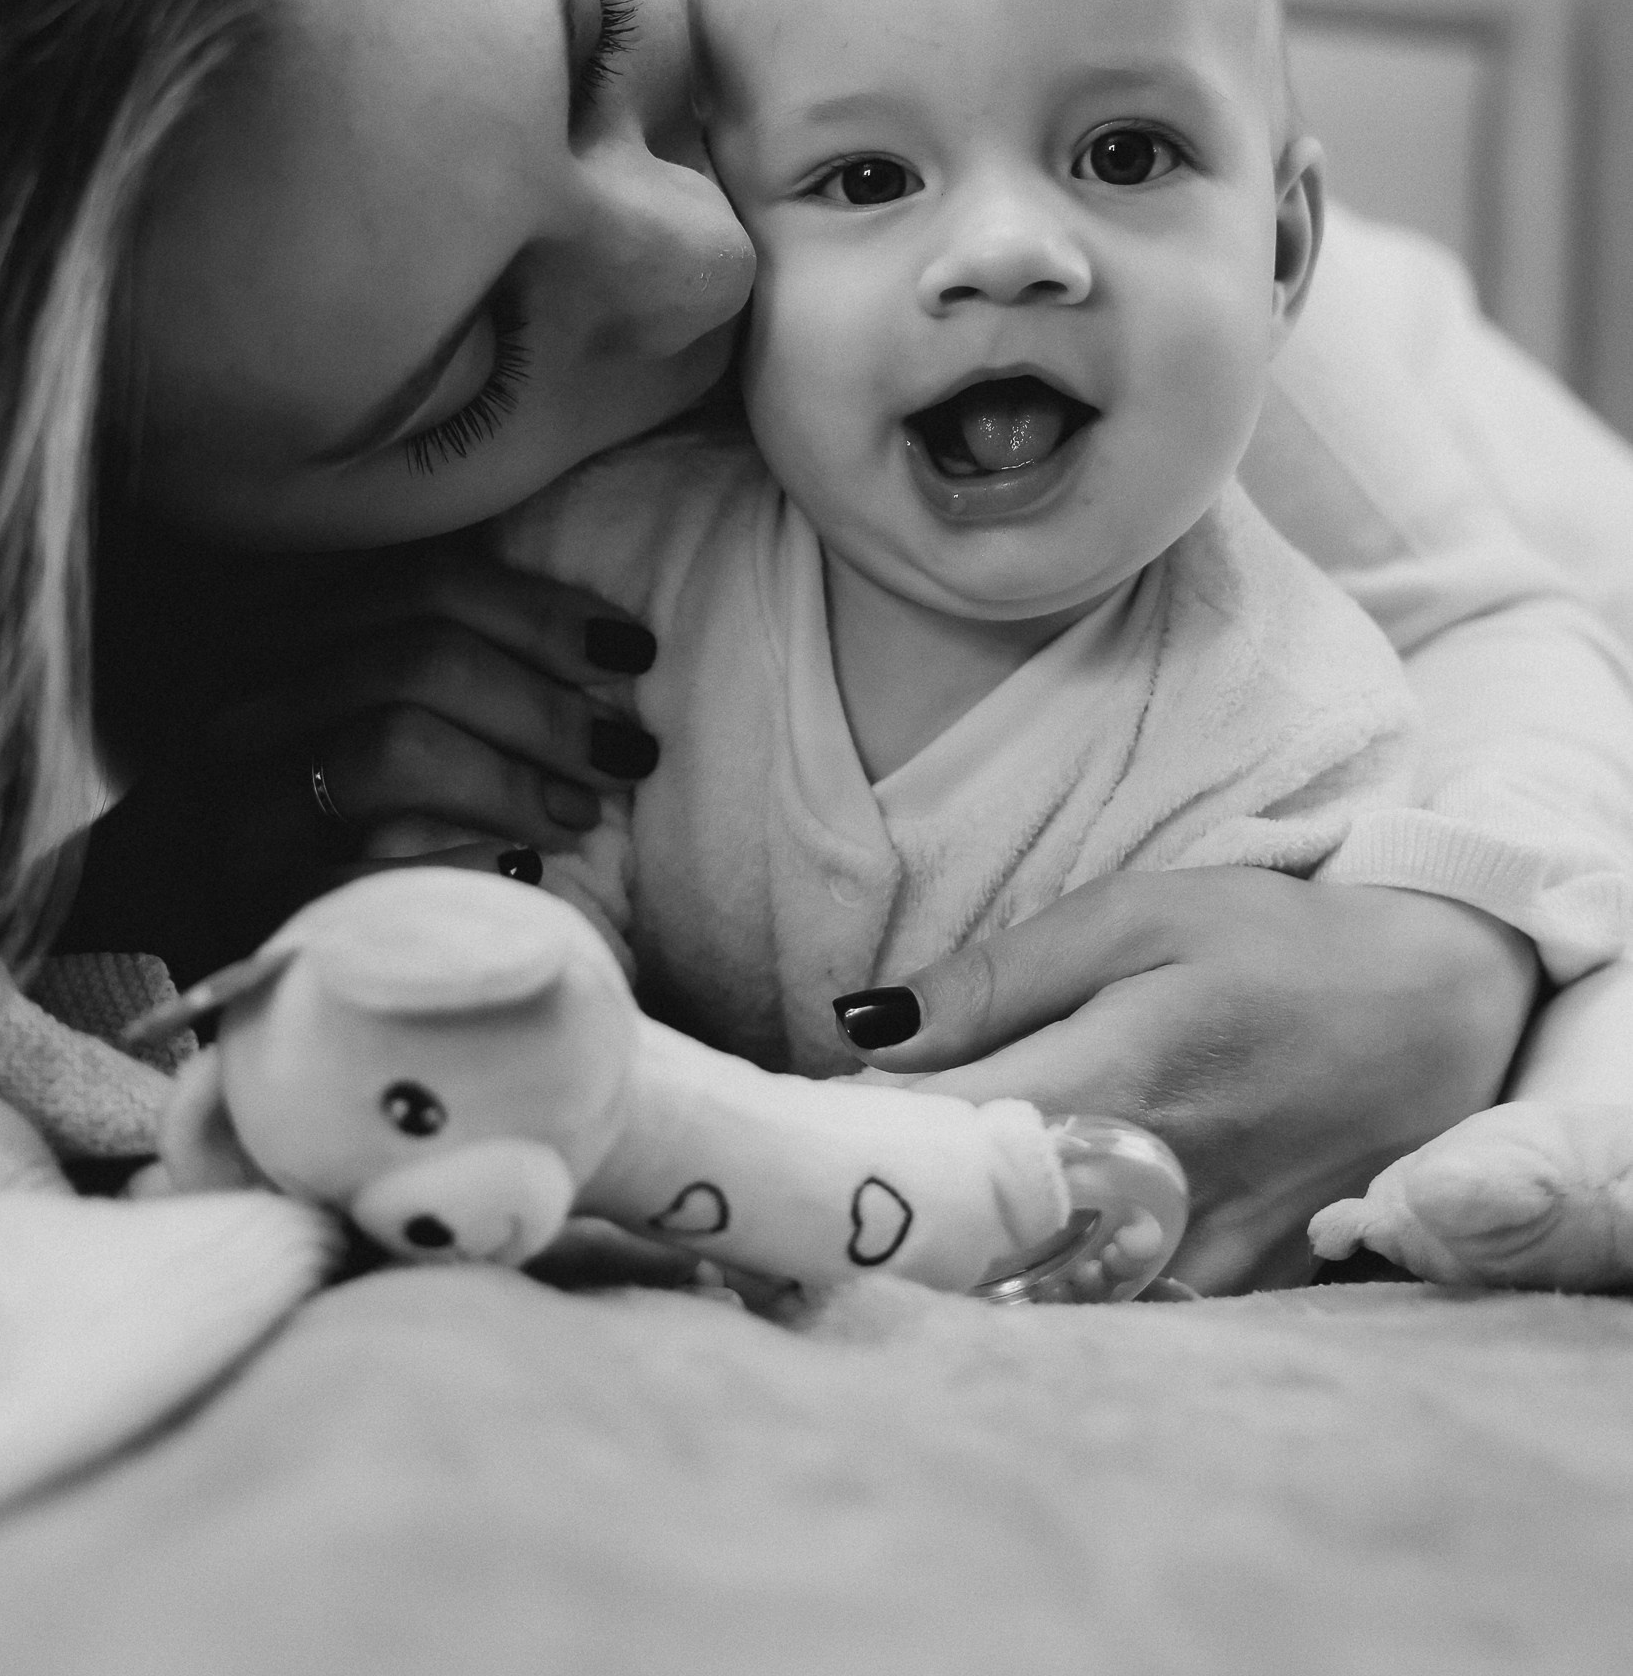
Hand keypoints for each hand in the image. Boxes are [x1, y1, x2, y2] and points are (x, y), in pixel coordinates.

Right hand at [74, 525, 659, 980]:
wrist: (164, 914)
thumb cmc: (293, 793)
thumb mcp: (334, 692)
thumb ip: (422, 639)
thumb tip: (590, 640)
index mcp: (265, 625)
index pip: (421, 585)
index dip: (542, 611)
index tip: (630, 651)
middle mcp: (235, 699)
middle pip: (418, 660)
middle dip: (546, 703)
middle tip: (622, 752)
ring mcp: (227, 799)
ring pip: (395, 744)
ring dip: (515, 776)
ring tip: (581, 813)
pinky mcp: (241, 898)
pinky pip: (366, 865)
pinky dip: (462, 861)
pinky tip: (523, 870)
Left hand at [832, 871, 1539, 1292]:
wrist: (1436, 1004)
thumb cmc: (1274, 942)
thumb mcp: (1135, 913)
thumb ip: (997, 980)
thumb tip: (863, 1029)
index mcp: (1111, 1073)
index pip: (939, 1136)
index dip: (853, 1146)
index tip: (786, 1141)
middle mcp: (1148, 1179)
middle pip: (977, 1234)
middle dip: (888, 1223)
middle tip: (816, 1203)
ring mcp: (1198, 1242)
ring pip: (1040, 1290)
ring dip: (957, 1267)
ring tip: (891, 1232)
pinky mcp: (1235, 1276)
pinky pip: (1116, 1309)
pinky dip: (1046, 1292)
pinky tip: (1002, 1264)